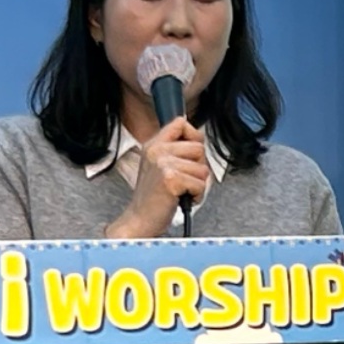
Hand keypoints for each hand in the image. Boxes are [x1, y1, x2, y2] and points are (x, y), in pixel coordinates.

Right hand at [110, 117, 209, 237]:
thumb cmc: (154, 197)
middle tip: (183, 179)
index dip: (193, 137)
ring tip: (181, 190)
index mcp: (153, 145)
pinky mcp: (171, 180)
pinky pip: (200, 184)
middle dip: (198, 167)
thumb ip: (175, 148)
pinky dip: (196, 195)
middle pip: (199, 147)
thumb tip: (197, 135)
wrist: (140, 219)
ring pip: (203, 168)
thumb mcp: (159, 165)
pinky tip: (181, 198)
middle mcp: (157, 151)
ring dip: (197, 184)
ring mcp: (163, 164)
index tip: (189, 155)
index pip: (180, 123)